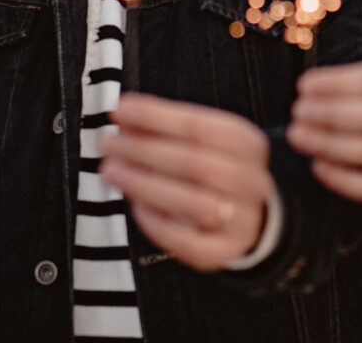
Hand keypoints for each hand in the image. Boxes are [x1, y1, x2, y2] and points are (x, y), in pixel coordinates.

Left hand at [101, 93, 273, 270]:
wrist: (248, 214)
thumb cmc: (215, 166)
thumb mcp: (203, 139)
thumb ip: (167, 126)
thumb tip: (124, 115)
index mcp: (248, 143)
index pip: (200, 125)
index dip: (156, 117)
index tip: (119, 111)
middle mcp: (252, 180)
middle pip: (195, 163)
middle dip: (144, 151)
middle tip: (109, 144)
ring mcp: (242, 219)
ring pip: (193, 203)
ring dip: (145, 185)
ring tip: (112, 171)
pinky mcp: (224, 251)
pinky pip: (188, 243)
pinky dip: (158, 224)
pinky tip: (136, 207)